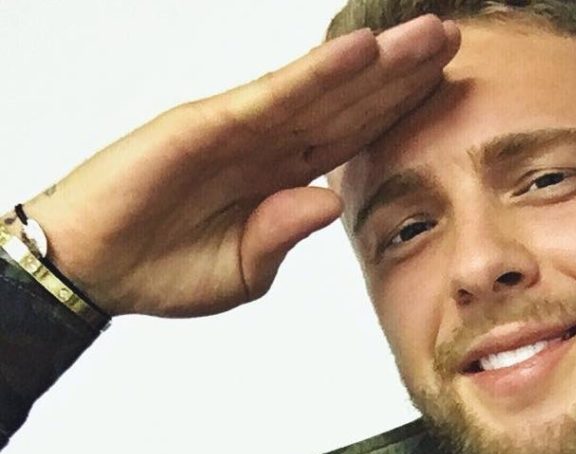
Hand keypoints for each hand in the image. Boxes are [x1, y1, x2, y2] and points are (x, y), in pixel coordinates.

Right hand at [21, 15, 459, 316]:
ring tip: (429, 34)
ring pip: (323, 87)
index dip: (400, 110)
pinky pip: (274, 94)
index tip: (448, 89)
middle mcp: (269, 142)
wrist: (96, 271)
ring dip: (377, 60)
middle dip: (404, 72)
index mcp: (282, 176)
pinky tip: (361, 52)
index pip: (354, 134)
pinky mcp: (208, 121)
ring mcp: (241, 127)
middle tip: (453, 39)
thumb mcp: (245, 270)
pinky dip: (318, 73)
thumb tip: (330, 200)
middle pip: (350, 100)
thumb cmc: (166, 270)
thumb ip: (285, 234)